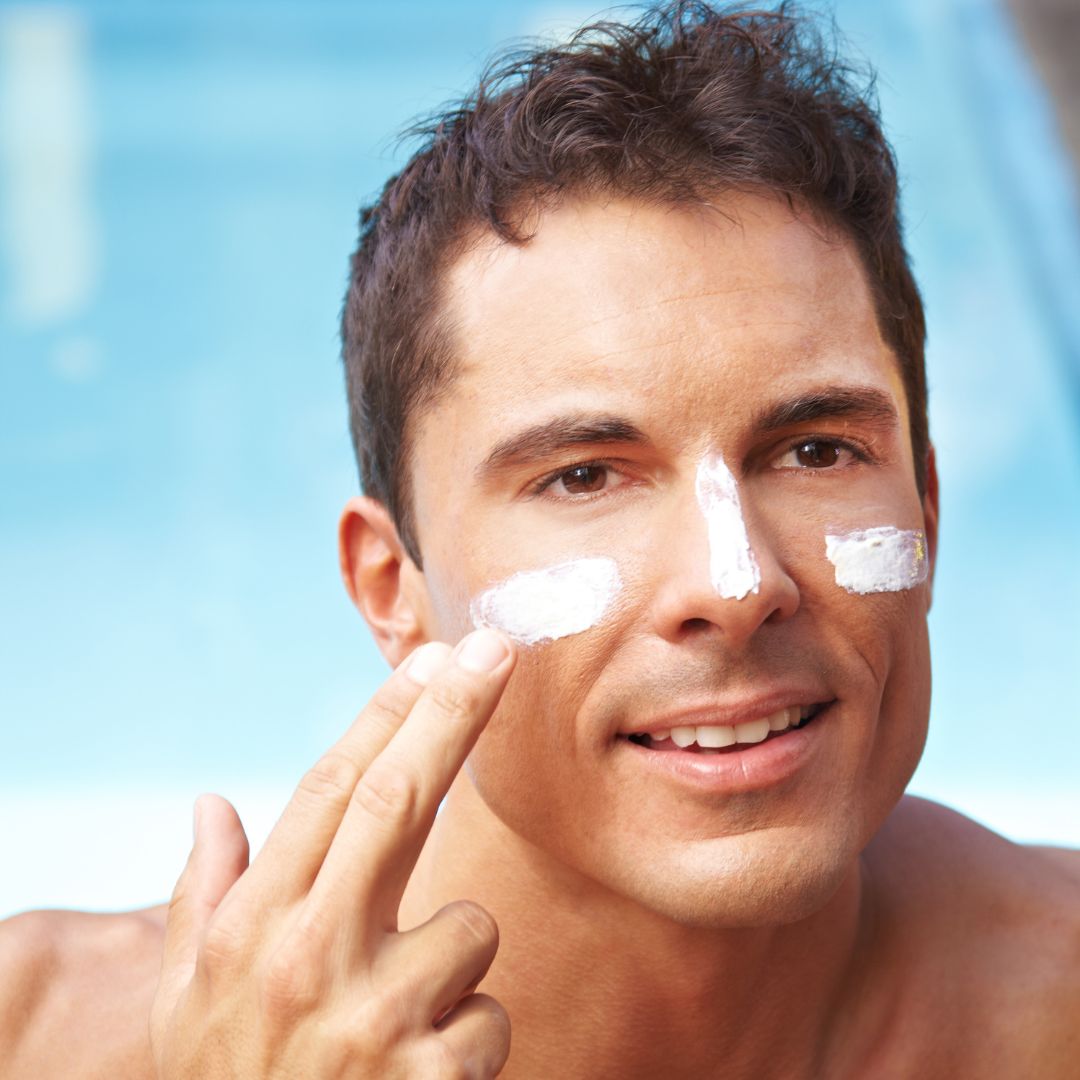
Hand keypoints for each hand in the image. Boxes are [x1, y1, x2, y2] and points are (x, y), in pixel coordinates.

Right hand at [150, 629, 515, 1078]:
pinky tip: (416, 1071)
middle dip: (453, 713)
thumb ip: (203, 891)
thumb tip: (212, 802)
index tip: (432, 657)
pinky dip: (466, 1027)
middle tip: (497, 648)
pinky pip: (488, 1012)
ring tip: (395, 1015)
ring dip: (453, 954)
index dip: (386, 714)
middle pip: (399, 801)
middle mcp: (310, 959)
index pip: (330, 790)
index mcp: (254, 927)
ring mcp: (375, 1020)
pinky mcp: (435, 1078)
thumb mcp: (186, 995)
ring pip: (469, 926)